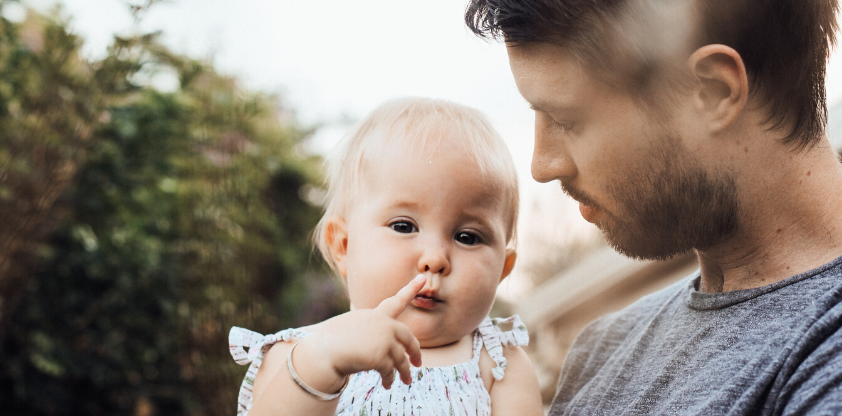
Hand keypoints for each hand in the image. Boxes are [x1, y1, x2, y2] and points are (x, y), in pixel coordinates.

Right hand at [300, 274, 425, 389]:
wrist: (323, 351)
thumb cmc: (332, 341)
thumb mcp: (354, 328)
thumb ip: (373, 332)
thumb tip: (386, 347)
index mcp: (375, 315)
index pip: (396, 301)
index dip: (411, 289)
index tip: (422, 278)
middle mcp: (383, 324)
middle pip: (408, 337)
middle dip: (415, 351)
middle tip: (418, 363)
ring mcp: (384, 340)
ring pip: (401, 358)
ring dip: (405, 372)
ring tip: (407, 381)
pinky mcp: (381, 356)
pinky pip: (390, 370)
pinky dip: (389, 379)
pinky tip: (387, 385)